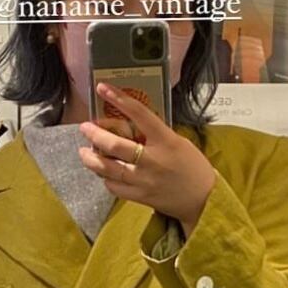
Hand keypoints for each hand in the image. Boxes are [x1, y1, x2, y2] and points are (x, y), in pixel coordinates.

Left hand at [78, 82, 216, 232]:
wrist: (203, 200)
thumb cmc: (192, 167)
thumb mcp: (178, 143)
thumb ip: (155, 136)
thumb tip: (130, 126)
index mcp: (166, 141)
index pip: (140, 114)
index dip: (119, 99)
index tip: (102, 88)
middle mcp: (153, 160)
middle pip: (116, 146)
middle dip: (96, 135)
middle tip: (85, 128)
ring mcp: (145, 181)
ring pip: (109, 169)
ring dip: (92, 159)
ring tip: (84, 152)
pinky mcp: (141, 197)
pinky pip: (115, 188)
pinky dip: (106, 179)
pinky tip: (103, 173)